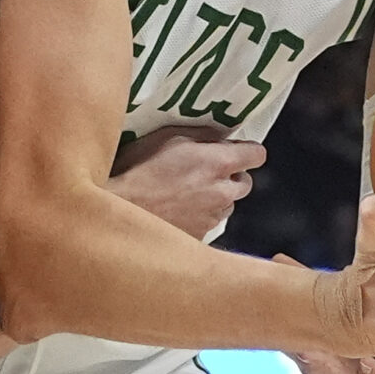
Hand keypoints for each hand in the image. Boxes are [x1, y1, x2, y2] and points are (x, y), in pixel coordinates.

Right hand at [110, 125, 265, 239]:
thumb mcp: (167, 136)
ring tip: (185, 194)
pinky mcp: (199, 237)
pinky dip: (198, 217)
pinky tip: (176, 211)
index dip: (247, 151)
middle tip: (205, 172)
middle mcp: (222, 193)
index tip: (235, 150)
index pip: (257, 155)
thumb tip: (219, 136)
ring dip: (214, 199)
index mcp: (219, 163)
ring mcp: (211, 218)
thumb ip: (201, 136)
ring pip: (226, 206)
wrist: (117, 211)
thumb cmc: (137, 170)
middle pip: (244, 183)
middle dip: (230, 177)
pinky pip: (208, 224)